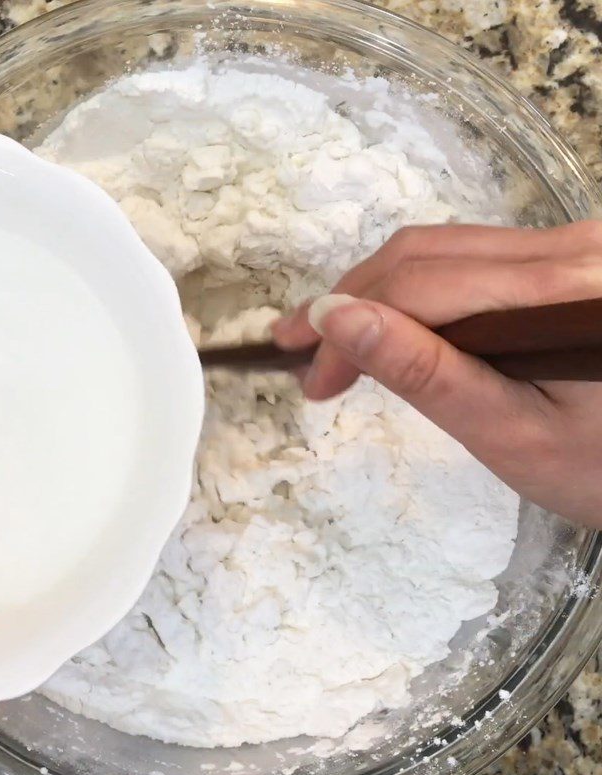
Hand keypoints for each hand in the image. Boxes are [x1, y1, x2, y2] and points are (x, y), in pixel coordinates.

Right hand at [273, 221, 601, 527]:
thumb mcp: (508, 434)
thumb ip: (424, 371)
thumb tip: (335, 317)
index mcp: (556, 290)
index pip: (418, 285)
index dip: (345, 322)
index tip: (305, 372)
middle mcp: (567, 246)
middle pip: (424, 253)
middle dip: (348, 300)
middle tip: (298, 352)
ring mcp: (570, 246)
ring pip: (441, 250)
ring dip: (374, 293)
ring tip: (331, 343)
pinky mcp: (564, 261)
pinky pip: (469, 260)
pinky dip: (414, 293)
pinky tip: (389, 327)